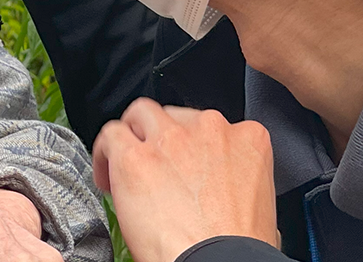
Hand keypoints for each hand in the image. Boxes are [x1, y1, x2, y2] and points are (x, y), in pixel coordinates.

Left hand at [93, 99, 279, 261]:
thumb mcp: (257, 203)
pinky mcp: (135, 157)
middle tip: (154, 168)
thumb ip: (236, 179)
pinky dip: (104, 152)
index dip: (193, 148)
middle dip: (163, 138)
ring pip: (141, 114)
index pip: (213, 127)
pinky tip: (107, 177)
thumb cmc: (235, 248)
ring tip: (125, 163)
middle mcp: (210, 129)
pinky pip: (111, 135)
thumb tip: (218, 193)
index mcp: (248, 140)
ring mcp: (171, 138)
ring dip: (133, 135)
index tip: (184, 168)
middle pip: (176, 116)